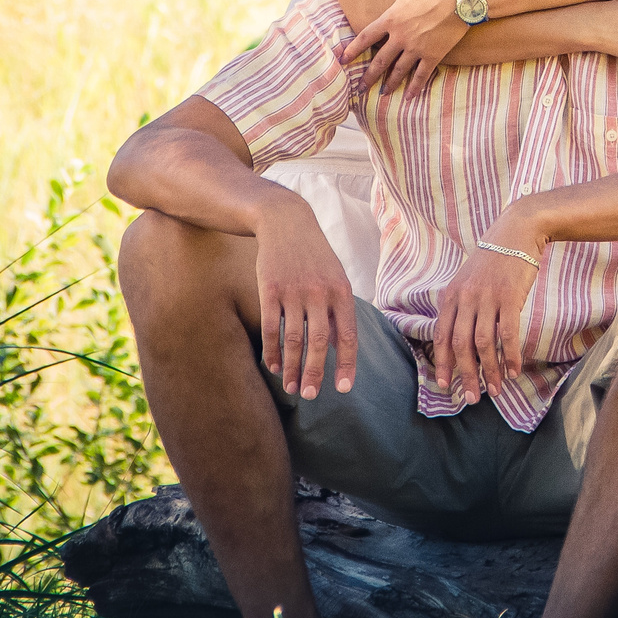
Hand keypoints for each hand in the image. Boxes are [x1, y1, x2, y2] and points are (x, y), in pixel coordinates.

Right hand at [253, 201, 358, 400]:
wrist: (286, 222)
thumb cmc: (315, 255)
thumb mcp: (335, 276)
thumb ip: (338, 310)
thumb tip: (338, 347)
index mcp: (342, 291)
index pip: (348, 335)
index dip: (347, 363)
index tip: (344, 388)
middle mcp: (320, 292)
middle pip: (319, 342)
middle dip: (315, 372)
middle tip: (311, 395)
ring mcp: (294, 291)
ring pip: (293, 339)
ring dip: (293, 367)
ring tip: (292, 388)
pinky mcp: (270, 290)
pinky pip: (272, 328)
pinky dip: (272, 351)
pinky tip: (274, 367)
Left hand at [343, 0, 472, 95]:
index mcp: (392, 18)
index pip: (366, 38)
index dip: (352, 50)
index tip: (343, 60)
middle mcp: (401, 37)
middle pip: (380, 61)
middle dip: (369, 76)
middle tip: (361, 87)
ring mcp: (417, 48)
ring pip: (399, 71)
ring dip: (389, 84)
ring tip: (383, 93)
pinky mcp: (434, 55)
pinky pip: (422, 75)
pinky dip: (415, 87)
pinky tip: (409, 97)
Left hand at [432, 213, 543, 404]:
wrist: (516, 231)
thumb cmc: (493, 259)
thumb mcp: (468, 279)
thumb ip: (461, 305)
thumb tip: (459, 338)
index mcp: (452, 295)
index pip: (441, 336)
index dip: (442, 363)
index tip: (444, 385)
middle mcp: (466, 298)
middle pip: (460, 345)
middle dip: (465, 375)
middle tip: (471, 398)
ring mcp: (487, 297)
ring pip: (483, 343)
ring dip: (488, 371)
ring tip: (495, 390)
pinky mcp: (509, 297)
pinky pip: (508, 333)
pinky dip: (510, 355)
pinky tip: (513, 371)